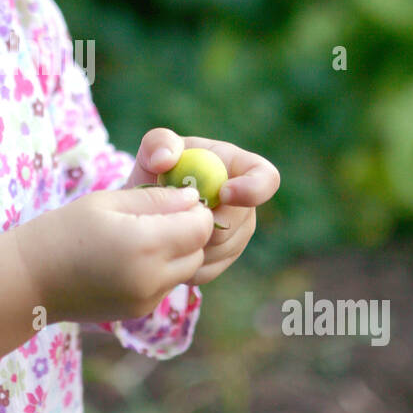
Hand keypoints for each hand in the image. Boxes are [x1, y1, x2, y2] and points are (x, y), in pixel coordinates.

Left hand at [123, 129, 280, 283]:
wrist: (147, 206)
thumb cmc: (157, 169)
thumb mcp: (154, 150)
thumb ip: (158, 143)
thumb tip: (165, 159)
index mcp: (239, 169)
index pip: (266, 178)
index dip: (251, 189)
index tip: (223, 194)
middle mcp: (245, 204)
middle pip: (242, 223)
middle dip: (209, 223)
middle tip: (174, 217)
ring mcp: (238, 234)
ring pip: (224, 249)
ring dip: (193, 244)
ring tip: (164, 228)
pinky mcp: (222, 259)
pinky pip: (210, 268)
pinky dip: (185, 263)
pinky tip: (167, 247)